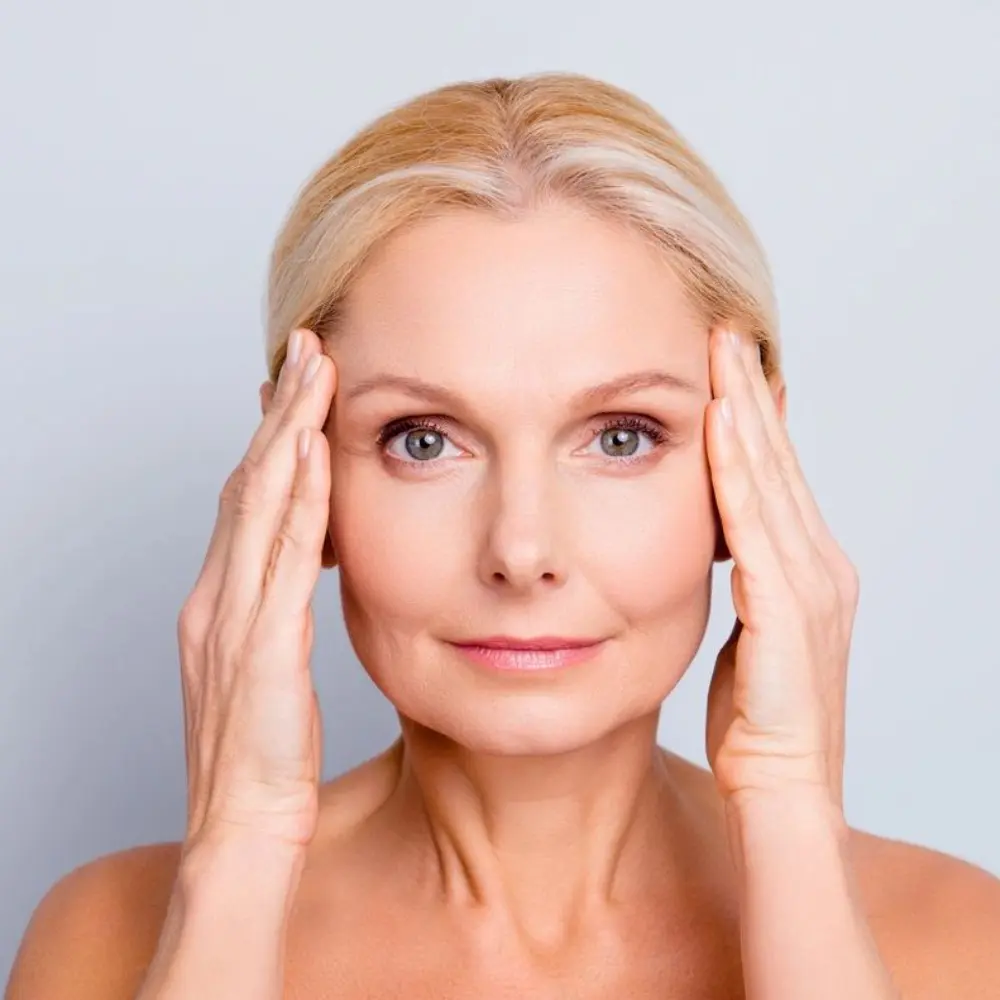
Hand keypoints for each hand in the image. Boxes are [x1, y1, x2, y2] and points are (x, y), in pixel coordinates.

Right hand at [176, 327, 335, 853]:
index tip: (299, 385)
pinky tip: (313, 454)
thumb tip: (310, 560)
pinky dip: (296, 500)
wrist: (240, 830)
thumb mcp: (267, 668)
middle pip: (249, 483)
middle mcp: (218, 599)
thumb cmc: (259, 757)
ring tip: (314, 373)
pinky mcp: (261, 649)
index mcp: (220, 602)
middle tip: (308, 349)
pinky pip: (281, 560)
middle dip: (280, 411)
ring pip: (260, 505)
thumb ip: (278, 610)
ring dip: (289, 432)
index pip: (246, 499)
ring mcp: (233, 620)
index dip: (272, 437)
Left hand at [703, 327, 858, 810]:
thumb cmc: (760, 721)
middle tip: (725, 332)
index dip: (752, 417)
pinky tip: (718, 426)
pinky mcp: (787, 610)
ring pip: (770, 479)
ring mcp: (810, 585)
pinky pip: (754, 525)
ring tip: (721, 353)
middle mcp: (820, 566)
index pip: (776, 476)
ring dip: (744, 412)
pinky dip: (735, 472)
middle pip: (778, 461)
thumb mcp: (751, 634)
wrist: (785, 790)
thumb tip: (719, 545)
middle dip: (749, 392)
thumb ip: (743, 582)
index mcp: (808, 571)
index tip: (725, 366)